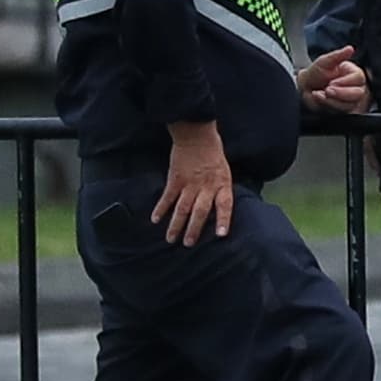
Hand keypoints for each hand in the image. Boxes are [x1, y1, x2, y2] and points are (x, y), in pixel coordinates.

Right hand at [155, 121, 235, 245]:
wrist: (197, 136)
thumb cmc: (213, 154)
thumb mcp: (224, 172)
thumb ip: (220, 189)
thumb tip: (219, 208)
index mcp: (222, 184)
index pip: (225, 205)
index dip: (222, 220)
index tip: (220, 235)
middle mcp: (206, 186)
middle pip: (200, 211)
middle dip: (194, 229)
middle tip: (188, 244)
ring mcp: (189, 183)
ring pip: (182, 208)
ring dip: (176, 224)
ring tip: (171, 239)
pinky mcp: (175, 179)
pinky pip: (167, 197)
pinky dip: (161, 208)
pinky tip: (155, 219)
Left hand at [298, 46, 368, 112]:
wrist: (303, 87)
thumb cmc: (315, 74)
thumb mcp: (324, 62)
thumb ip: (337, 55)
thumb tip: (350, 49)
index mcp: (352, 73)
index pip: (359, 78)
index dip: (345, 81)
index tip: (332, 82)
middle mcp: (354, 87)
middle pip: (358, 93)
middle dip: (340, 93)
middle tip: (327, 90)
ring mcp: (349, 99)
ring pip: (350, 104)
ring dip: (333, 100)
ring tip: (320, 94)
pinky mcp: (343, 110)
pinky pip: (342, 112)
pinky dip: (330, 107)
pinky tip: (321, 100)